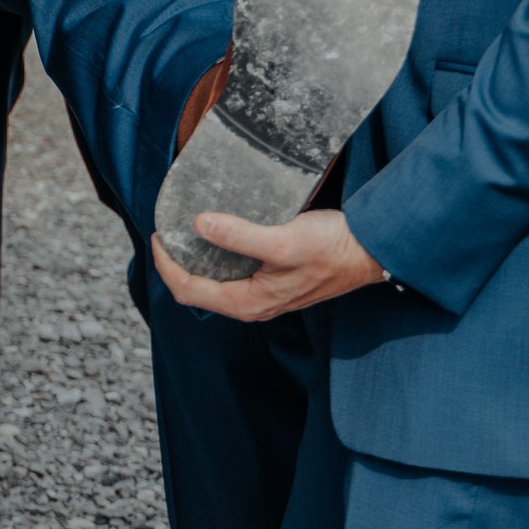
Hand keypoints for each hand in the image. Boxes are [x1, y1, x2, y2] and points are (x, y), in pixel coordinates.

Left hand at [148, 209, 386, 321]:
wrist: (370, 252)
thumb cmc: (332, 249)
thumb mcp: (283, 240)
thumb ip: (240, 235)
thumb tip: (199, 224)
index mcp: (249, 302)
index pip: (189, 290)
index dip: (166, 264)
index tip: (159, 234)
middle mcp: (253, 303)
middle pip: (197, 289)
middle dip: (176, 262)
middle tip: (167, 230)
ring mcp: (264, 294)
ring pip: (215, 281)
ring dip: (197, 258)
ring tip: (187, 228)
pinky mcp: (274, 280)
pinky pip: (233, 272)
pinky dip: (219, 254)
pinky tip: (221, 231)